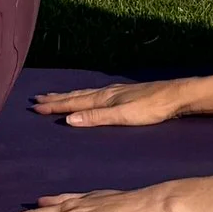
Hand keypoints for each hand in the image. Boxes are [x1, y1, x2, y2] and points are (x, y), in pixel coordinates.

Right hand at [30, 76, 212, 128]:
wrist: (176, 96)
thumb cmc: (152, 109)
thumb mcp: (123, 116)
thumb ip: (96, 117)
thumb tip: (69, 119)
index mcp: (104, 98)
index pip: (74, 102)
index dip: (55, 105)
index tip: (35, 107)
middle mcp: (107, 93)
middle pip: (76, 96)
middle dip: (56, 99)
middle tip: (37, 100)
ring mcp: (116, 92)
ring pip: (86, 93)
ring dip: (68, 96)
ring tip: (55, 96)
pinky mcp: (125, 94)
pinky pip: (96, 94)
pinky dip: (84, 95)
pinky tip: (87, 97)